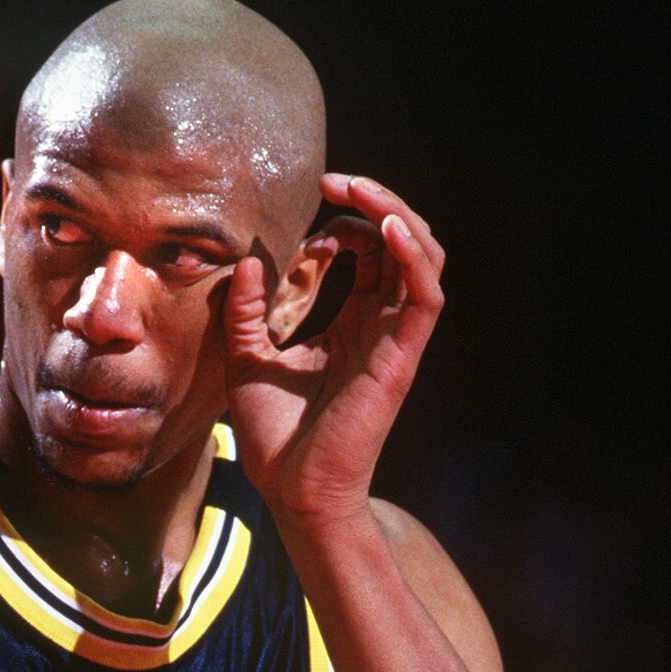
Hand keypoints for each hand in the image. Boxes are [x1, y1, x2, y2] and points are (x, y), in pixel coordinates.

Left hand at [223, 174, 444, 529]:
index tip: (303, 226)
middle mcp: (380, 325)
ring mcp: (394, 339)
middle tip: (335, 180)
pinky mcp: (400, 357)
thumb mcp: (245, 358)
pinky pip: (425, 296)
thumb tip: (248, 260)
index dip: (342, 223)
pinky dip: (412, 255)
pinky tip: (386, 228)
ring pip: (424, 258)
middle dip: (375, 201)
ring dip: (398, 214)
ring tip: (361, 191)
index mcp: (351, 323)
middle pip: (402, 242)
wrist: (292, 491)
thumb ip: (246, 310)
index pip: (368, 251)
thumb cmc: (275, 436)